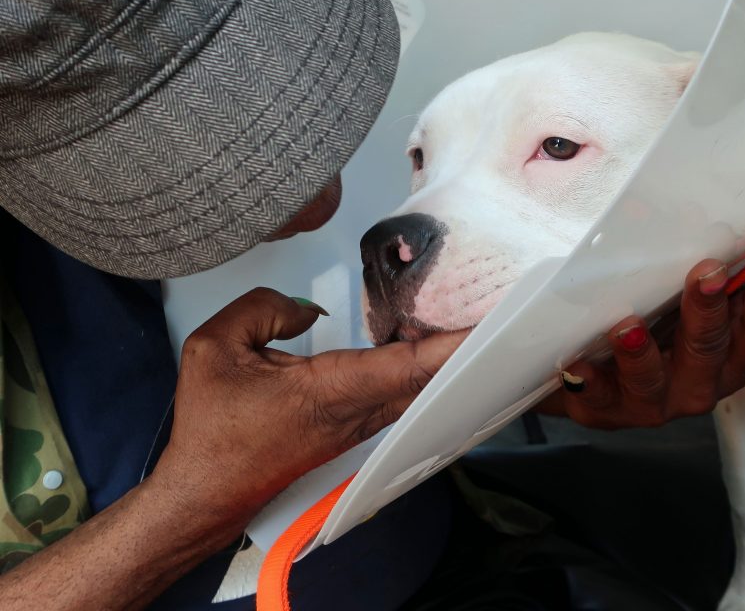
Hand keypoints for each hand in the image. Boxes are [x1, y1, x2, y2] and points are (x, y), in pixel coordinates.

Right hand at [150, 288, 465, 534]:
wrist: (203, 491)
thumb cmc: (210, 429)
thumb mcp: (216, 348)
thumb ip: (264, 308)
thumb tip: (307, 309)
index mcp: (329, 390)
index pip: (407, 364)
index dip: (451, 344)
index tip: (489, 325)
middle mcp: (354, 412)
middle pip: (426, 377)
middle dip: (460, 343)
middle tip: (489, 305)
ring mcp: (356, 426)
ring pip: (415, 389)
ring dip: (440, 357)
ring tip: (457, 315)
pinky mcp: (349, 431)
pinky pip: (396, 396)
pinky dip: (416, 370)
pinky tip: (418, 344)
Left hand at [536, 259, 744, 428]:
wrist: (591, 375)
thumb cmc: (649, 330)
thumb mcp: (676, 299)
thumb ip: (693, 268)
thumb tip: (693, 211)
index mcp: (724, 354)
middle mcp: (696, 382)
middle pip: (709, 350)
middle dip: (708, 312)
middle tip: (706, 274)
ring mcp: (652, 400)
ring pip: (652, 379)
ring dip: (642, 352)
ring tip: (626, 326)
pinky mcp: (606, 409)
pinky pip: (597, 397)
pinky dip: (588, 382)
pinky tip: (578, 366)